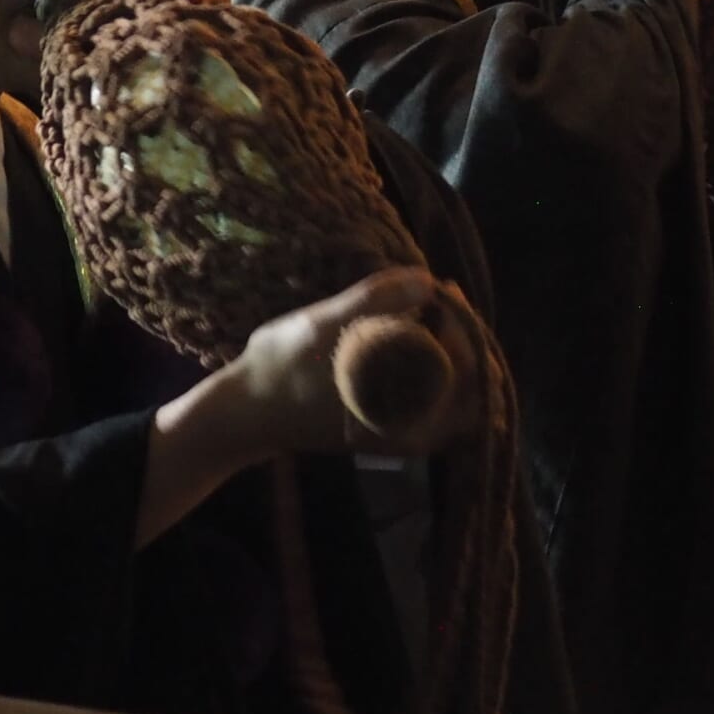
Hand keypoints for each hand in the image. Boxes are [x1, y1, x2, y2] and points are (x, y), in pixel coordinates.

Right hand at [136, 268, 470, 545]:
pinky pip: (432, 396)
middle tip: (433, 295)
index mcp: (408, 418)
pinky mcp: (389, 428)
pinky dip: (430, 364)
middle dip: (457, 332)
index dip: (462, 323)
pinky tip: (407, 335)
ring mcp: (403, 434)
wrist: (243, 414)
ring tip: (421, 310)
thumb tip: (429, 279)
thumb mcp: (321, 324)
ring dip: (444, 346)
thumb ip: (375, 301)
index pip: (469, 369)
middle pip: (469, 380)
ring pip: (453, 388)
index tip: (442, 290)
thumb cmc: (279, 369)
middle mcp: (414, 434)